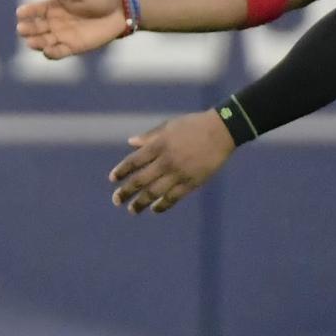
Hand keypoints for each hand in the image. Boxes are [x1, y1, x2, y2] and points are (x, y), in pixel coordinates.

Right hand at [16, 0, 129, 60]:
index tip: (20, 13)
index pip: (37, 9)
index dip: (28, 11)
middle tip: (21, 29)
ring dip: (36, 42)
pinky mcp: (73, 47)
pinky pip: (58, 52)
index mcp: (55, 5)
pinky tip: (47, 51)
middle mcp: (56, 21)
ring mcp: (63, 35)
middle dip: (28, 28)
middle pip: (36, 27)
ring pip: (44, 41)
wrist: (121, 11)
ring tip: (30, 42)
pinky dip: (51, 53)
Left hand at [109, 111, 234, 214]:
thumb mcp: (169, 127)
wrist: (222, 131)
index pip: (133, 161)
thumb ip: (149, 137)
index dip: (121, 171)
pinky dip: (163, 205)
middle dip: (126, 191)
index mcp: (158, 145)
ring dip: (141, 202)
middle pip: (140, 180)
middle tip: (116, 200)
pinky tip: (155, 209)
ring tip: (132, 209)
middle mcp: (166, 160)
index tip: (113, 179)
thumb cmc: (194, 126)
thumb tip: (130, 142)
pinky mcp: (192, 182)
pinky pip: (174, 197)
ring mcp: (179, 173)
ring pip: (155, 192)